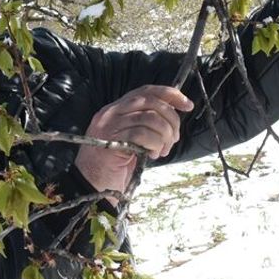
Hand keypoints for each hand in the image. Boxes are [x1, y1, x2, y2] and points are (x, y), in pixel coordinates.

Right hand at [76, 85, 194, 198]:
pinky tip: (152, 155)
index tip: (187, 105)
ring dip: (164, 135)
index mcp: (115, 109)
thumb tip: (173, 117)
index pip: (146, 91)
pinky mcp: (111, 140)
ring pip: (150, 118)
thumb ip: (145, 124)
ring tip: (162, 150)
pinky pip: (143, 134)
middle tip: (174, 139)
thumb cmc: (113, 166)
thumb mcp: (131, 139)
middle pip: (151, 101)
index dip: (170, 94)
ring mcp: (109, 125)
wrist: (91, 187)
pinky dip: (155, 144)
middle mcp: (110, 112)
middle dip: (171, 119)